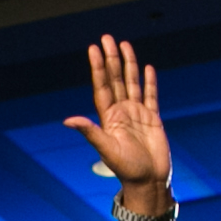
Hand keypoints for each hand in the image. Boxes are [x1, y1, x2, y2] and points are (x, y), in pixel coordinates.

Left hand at [61, 35, 170, 190]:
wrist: (149, 182)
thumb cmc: (126, 169)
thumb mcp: (106, 150)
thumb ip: (90, 132)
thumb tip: (67, 120)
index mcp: (109, 118)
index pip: (102, 86)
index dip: (98, 67)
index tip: (93, 49)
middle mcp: (121, 112)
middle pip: (116, 79)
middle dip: (111, 58)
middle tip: (107, 38)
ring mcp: (137, 114)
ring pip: (132, 83)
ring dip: (129, 64)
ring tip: (125, 45)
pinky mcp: (153, 119)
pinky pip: (150, 96)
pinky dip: (149, 82)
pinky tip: (147, 68)